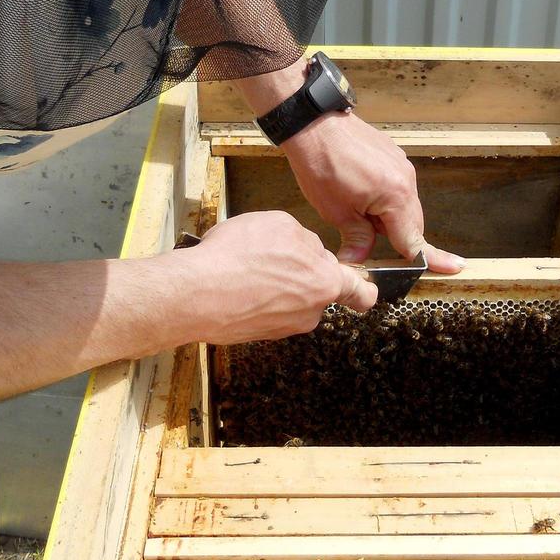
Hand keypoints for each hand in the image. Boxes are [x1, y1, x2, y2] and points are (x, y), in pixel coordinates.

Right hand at [178, 211, 376, 343]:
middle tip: (275, 259)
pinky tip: (236, 282)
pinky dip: (256, 297)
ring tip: (247, 267)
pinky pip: (267, 310)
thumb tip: (305, 249)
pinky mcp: (261, 334)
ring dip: (276, 285)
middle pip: (317, 288)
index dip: (364, 289)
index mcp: (324, 281)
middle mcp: (309, 310)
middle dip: (302, 274)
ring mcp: (284, 326)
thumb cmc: (236, 258)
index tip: (364, 288)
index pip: (360, 291)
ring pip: (290, 299)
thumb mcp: (278, 225)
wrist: (195, 293)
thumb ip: (304, 239)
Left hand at [280, 112, 464, 272]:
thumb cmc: (322, 164)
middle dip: (398, 240)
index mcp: (396, 197)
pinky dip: (385, 199)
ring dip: (388, 218)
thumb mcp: (337, 212)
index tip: (450, 268)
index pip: (414, 240)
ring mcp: (401, 165)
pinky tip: (359, 195)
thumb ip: (357, 240)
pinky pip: (398, 186)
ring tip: (356, 213)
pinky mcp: (392, 155)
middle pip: (413, 223)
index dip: (425, 259)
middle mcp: (406, 179)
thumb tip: (359, 260)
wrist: (313, 124)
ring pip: (405, 205)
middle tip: (373, 247)